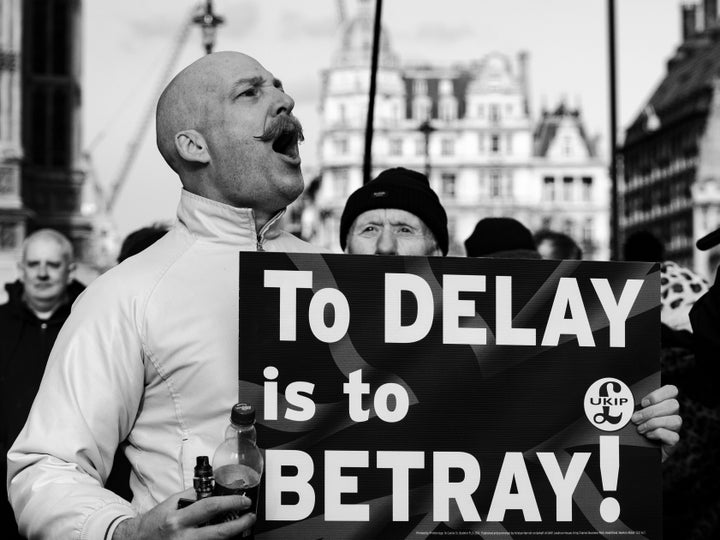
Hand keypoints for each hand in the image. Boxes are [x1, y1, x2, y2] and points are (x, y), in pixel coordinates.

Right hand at [113, 488, 254, 539]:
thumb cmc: (154, 522)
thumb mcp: (171, 504)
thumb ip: (192, 497)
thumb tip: (214, 488)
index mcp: (178, 519)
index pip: (210, 507)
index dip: (231, 502)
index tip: (243, 500)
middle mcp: (183, 537)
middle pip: (219, 533)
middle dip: (240, 525)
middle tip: (250, 517)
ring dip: (232, 535)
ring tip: (241, 526)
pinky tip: (225, 535)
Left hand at [631, 384, 681, 461]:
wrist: (635, 448)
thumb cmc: (633, 427)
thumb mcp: (633, 413)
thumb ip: (635, 405)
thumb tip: (625, 399)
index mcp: (663, 403)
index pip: (672, 390)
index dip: (659, 394)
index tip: (643, 402)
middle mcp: (672, 414)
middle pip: (674, 405)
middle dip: (651, 411)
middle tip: (635, 418)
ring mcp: (674, 428)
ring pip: (676, 420)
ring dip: (653, 423)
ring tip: (639, 429)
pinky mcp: (673, 442)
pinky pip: (673, 436)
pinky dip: (658, 434)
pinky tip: (647, 435)